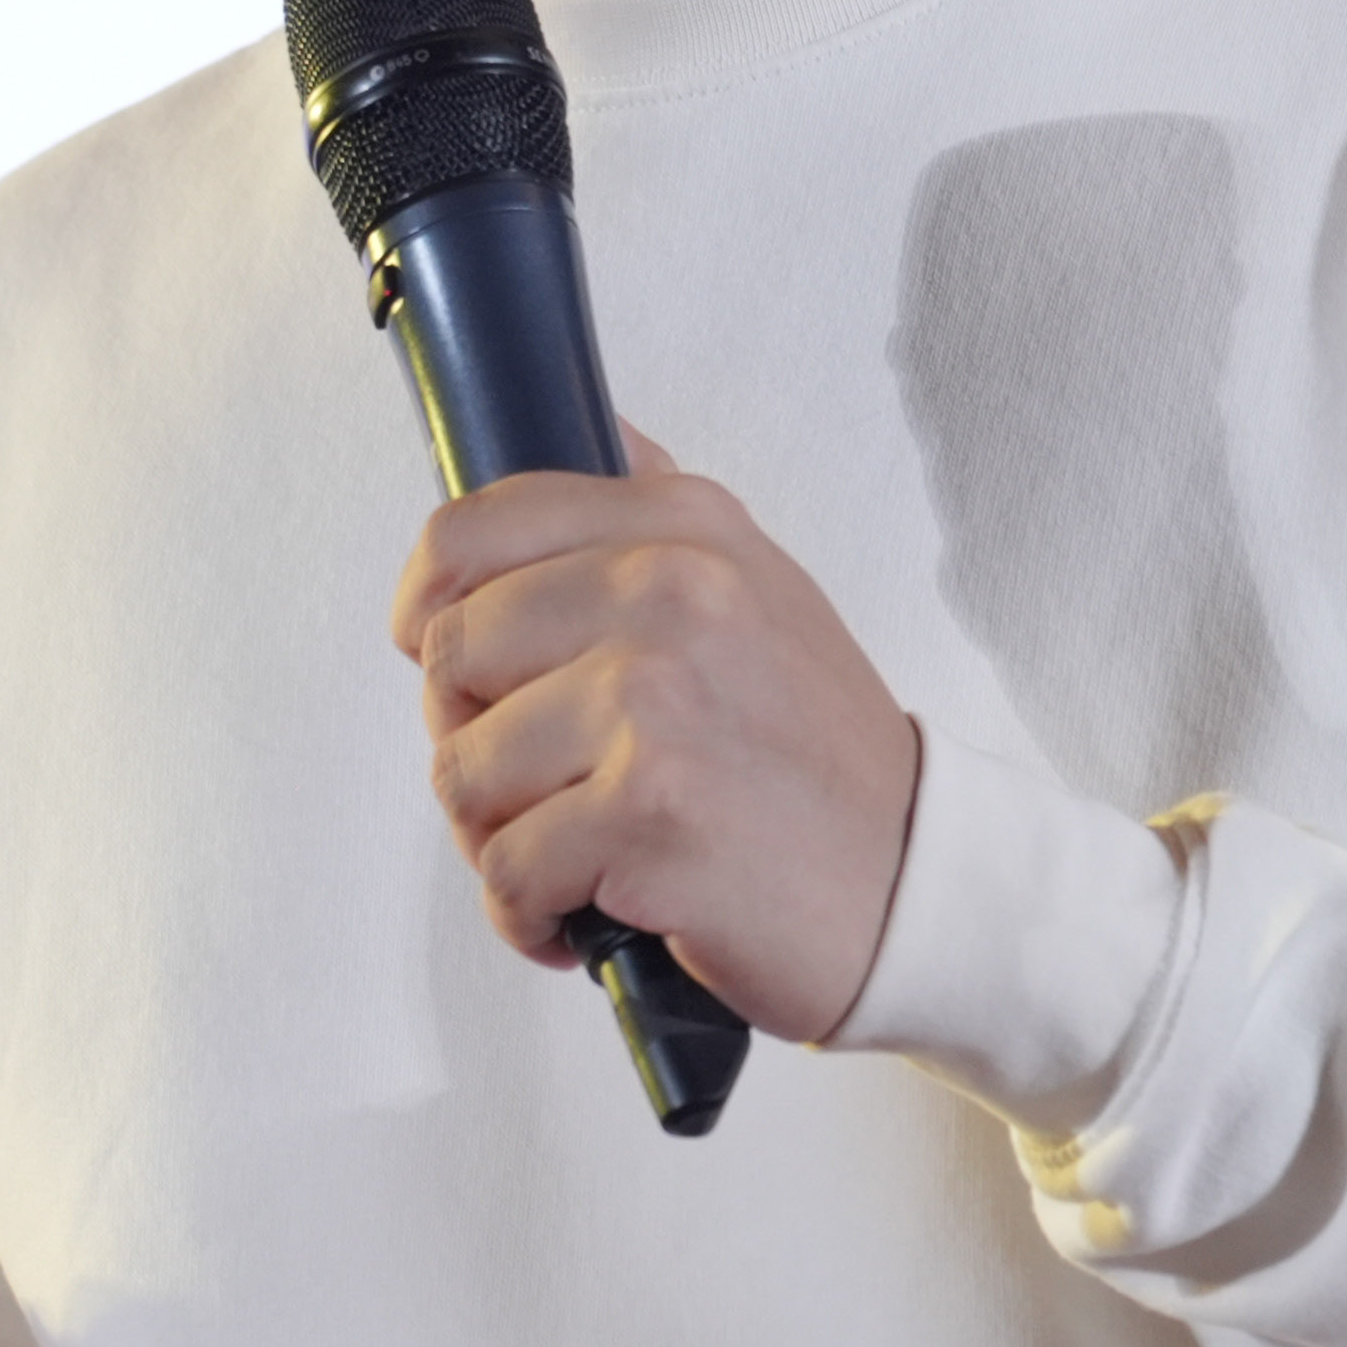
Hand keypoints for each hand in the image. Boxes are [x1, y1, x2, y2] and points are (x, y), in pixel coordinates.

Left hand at [389, 427, 924, 1052]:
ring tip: (578, 856)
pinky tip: (591, 916)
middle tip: (546, 790)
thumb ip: (657, 512)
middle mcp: (669, 591)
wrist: (919, 886)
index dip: (427, 609)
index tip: (450, 664)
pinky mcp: (647, 811)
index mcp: (684, 526)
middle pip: (447, 658)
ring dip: (500, 839)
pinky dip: (531, 915)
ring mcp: (656, 699)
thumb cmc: (818, 760)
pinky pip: (507, 871)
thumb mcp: (758, 589)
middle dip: (472, 741)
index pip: (470, 532)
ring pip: (463, 772)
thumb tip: (584, 429)